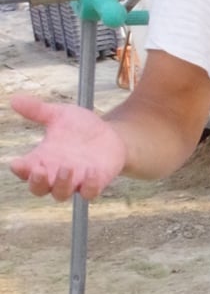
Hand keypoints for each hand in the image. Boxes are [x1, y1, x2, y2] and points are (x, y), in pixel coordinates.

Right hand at [8, 95, 126, 199]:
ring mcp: (75, 181)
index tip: (17, 163)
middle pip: (39, 189)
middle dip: (37, 182)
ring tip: (67, 167)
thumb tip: (15, 99)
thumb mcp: (59, 114)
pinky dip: (90, 186)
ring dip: (62, 184)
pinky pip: (89, 193)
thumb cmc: (79, 127)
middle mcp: (55, 174)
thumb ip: (38, 110)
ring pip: (62, 194)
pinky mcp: (95, 183)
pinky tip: (92, 172)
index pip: (25, 170)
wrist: (110, 134)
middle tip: (38, 170)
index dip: (20, 170)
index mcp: (42, 159)